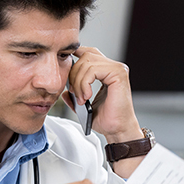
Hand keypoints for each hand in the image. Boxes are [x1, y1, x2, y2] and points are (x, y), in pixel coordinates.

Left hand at [62, 47, 144, 176]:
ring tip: (81, 98)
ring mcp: (117, 69)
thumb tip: (64, 92)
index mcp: (107, 71)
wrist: (118, 130)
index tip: (67, 76)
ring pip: (87, 63)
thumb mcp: (85, 107)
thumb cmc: (107, 120)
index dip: (75, 58)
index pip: (88, 53)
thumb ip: (76, 97)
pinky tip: (87, 96)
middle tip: (74, 93)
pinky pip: (93, 70)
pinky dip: (85, 84)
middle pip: (85, 56)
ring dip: (78, 82)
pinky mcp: (118, 74)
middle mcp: (114, 67)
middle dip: (74, 74)